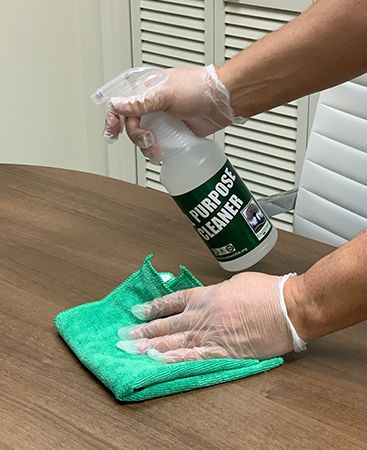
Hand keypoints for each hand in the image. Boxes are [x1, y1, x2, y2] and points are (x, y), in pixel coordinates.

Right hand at [103, 65, 244, 163]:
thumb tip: (117, 104)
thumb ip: (140, 101)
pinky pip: (158, 144)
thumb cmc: (199, 89)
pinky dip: (156, 151)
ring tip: (158, 149)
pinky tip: (162, 153)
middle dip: (136, 136)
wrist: (223, 102)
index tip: (113, 133)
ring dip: (146, 147)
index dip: (113, 118)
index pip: (121, 103)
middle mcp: (152, 104)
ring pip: (143, 137)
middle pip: (131, 125)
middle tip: (148, 140)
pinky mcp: (173, 132)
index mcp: (147, 89)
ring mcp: (163, 119)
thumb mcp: (166, 94)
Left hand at [116, 272, 305, 362]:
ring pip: (174, 341)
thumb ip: (217, 292)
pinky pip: (193, 357)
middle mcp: (204, 314)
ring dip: (150, 345)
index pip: (173, 301)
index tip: (139, 311)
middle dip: (143, 328)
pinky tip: (158, 361)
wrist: (288, 307)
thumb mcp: (236, 283)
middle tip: (124, 333)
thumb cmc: (267, 291)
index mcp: (207, 295)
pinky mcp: (223, 351)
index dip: (154, 307)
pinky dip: (174, 360)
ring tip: (131, 348)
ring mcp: (211, 334)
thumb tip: (209, 298)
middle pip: (167, 323)